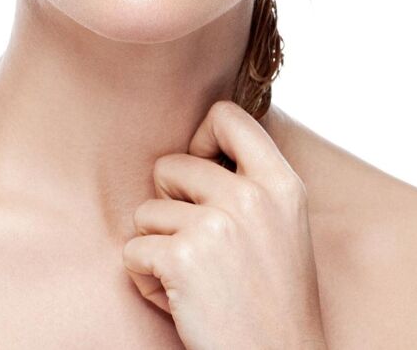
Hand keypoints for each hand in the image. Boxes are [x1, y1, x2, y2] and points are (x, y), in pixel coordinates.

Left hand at [121, 100, 327, 349]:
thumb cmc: (274, 300)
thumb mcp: (283, 226)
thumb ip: (250, 181)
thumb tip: (197, 148)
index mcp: (281, 184)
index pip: (228, 116)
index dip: (203, 137)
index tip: (204, 168)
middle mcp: (251, 196)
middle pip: (172, 165)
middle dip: (171, 205)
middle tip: (200, 249)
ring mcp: (216, 225)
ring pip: (146, 211)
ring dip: (158, 247)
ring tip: (194, 281)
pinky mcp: (182, 258)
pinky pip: (132, 250)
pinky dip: (145, 279)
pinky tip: (179, 300)